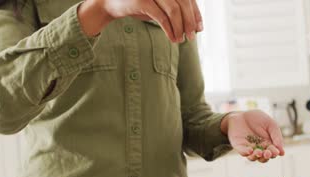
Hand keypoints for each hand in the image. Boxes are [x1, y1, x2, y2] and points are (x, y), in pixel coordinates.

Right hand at [78, 0, 202, 42]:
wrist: (110, 3)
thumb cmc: (139, 5)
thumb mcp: (160, 6)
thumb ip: (175, 11)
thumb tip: (195, 25)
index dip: (196, 13)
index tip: (199, 28)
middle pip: (184, 2)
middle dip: (190, 21)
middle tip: (192, 36)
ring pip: (174, 9)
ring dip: (180, 27)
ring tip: (181, 39)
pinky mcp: (142, 1)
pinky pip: (161, 17)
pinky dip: (170, 29)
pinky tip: (173, 38)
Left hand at [221, 110, 284, 162]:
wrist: (242, 113)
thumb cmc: (258, 118)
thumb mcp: (271, 124)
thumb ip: (276, 136)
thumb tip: (282, 153)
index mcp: (268, 144)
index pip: (272, 152)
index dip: (274, 153)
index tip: (276, 152)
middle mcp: (259, 148)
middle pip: (263, 158)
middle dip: (266, 157)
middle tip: (267, 153)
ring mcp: (248, 148)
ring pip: (253, 157)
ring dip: (256, 156)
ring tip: (259, 152)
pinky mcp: (239, 146)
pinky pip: (242, 152)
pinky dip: (246, 152)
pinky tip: (250, 150)